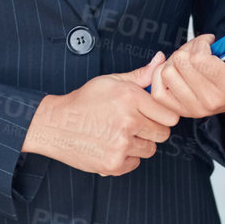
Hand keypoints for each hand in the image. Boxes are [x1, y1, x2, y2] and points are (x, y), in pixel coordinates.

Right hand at [21, 60, 179, 175]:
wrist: (55, 125)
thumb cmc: (82, 102)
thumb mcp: (110, 81)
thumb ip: (140, 74)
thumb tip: (161, 59)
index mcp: (130, 97)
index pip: (170, 116)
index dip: (161, 114)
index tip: (152, 114)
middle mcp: (128, 121)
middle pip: (163, 134)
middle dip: (152, 129)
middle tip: (133, 124)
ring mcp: (121, 144)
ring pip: (150, 149)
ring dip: (139, 144)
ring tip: (119, 133)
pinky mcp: (114, 164)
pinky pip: (135, 163)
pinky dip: (126, 157)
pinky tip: (111, 145)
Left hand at [149, 25, 224, 119]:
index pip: (199, 59)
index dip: (201, 42)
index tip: (211, 41)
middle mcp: (211, 101)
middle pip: (180, 62)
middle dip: (188, 48)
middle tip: (199, 48)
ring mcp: (194, 109)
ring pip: (167, 72)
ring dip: (175, 59)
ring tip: (190, 59)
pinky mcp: (181, 111)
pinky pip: (157, 90)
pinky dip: (160, 74)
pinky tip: (173, 67)